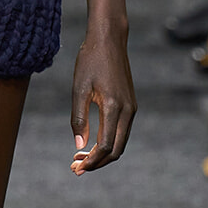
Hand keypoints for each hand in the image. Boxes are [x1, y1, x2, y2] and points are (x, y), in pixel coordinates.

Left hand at [70, 29, 135, 173]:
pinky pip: (121, 131)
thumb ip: (79, 119)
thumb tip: (79, 146)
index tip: (76, 168)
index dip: (92, 162)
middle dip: (97, 163)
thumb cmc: (90, 60)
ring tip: (80, 158)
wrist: (109, 39)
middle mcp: (128, 110)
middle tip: (76, 168)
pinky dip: (109, 142)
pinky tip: (92, 143)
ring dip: (103, 154)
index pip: (106, 146)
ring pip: (120, 142)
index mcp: (114, 107)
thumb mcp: (79, 89)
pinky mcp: (130, 104)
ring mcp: (132, 108)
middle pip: (117, 150)